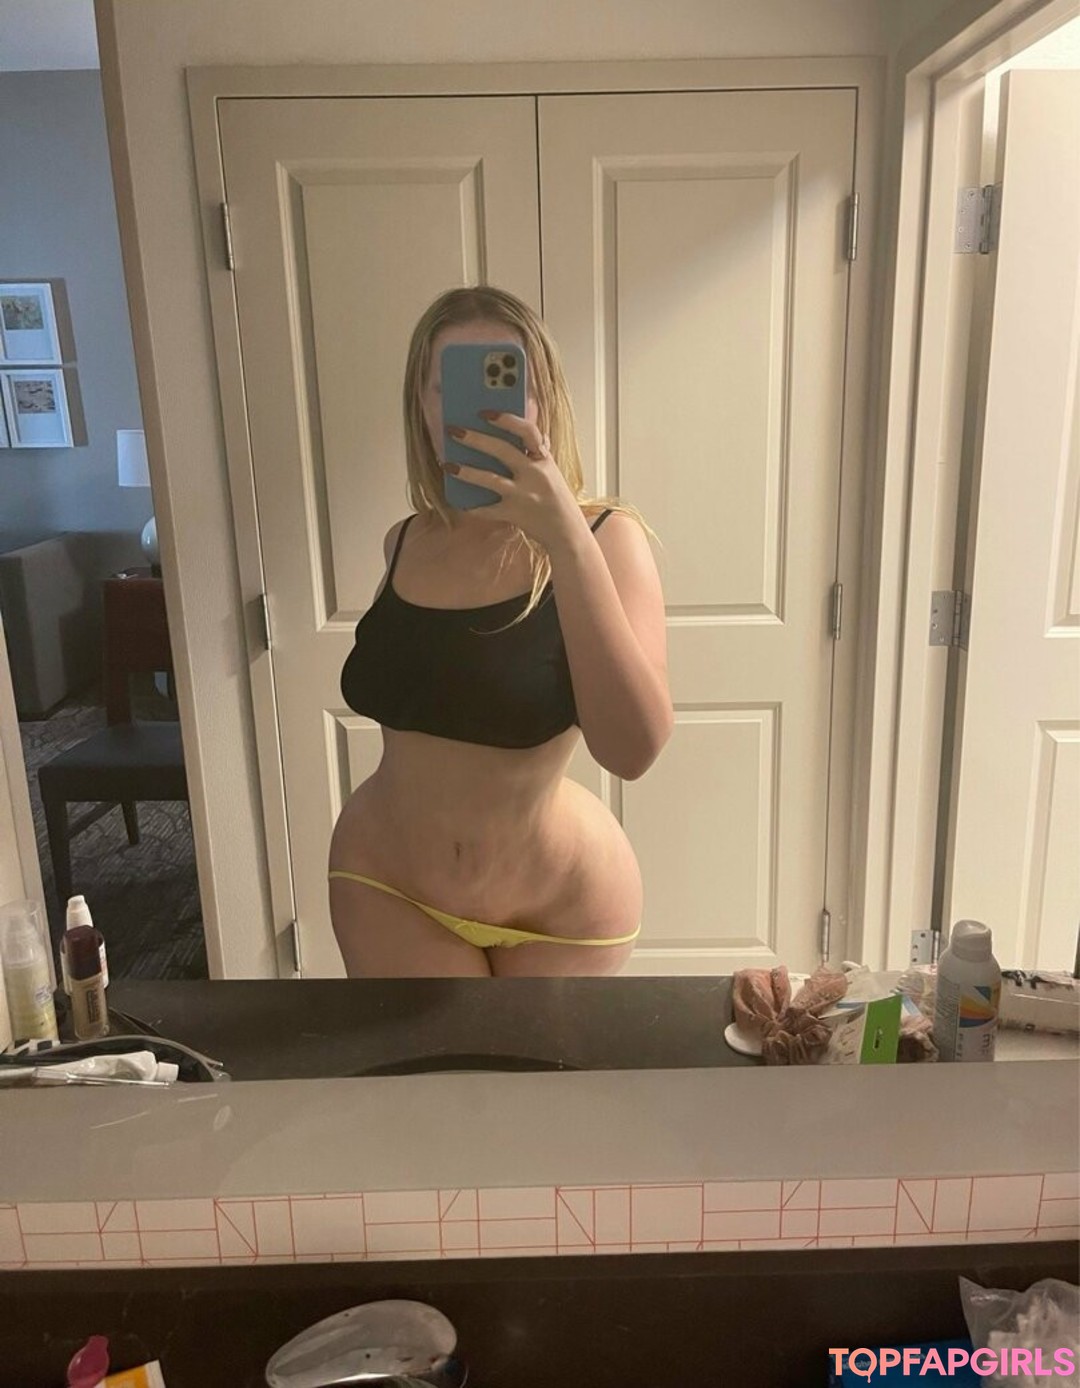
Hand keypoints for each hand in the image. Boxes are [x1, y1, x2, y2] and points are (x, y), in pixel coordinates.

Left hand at [443, 411, 587, 552]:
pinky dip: (473, 507)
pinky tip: (460, 503)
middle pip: (502, 450)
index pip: (527, 431)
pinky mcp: (514, 514)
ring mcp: (523, 495)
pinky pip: (488, 509)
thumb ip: (541, 453)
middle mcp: (534, 474)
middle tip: (454, 431)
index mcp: (544, 459)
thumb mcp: (553, 472)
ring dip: (466, 471)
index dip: (506, 419)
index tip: (485, 413)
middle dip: (475, 439)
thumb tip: (537, 432)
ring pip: (490, 479)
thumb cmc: (558, 500)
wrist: (567, 533)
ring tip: (448, 465)